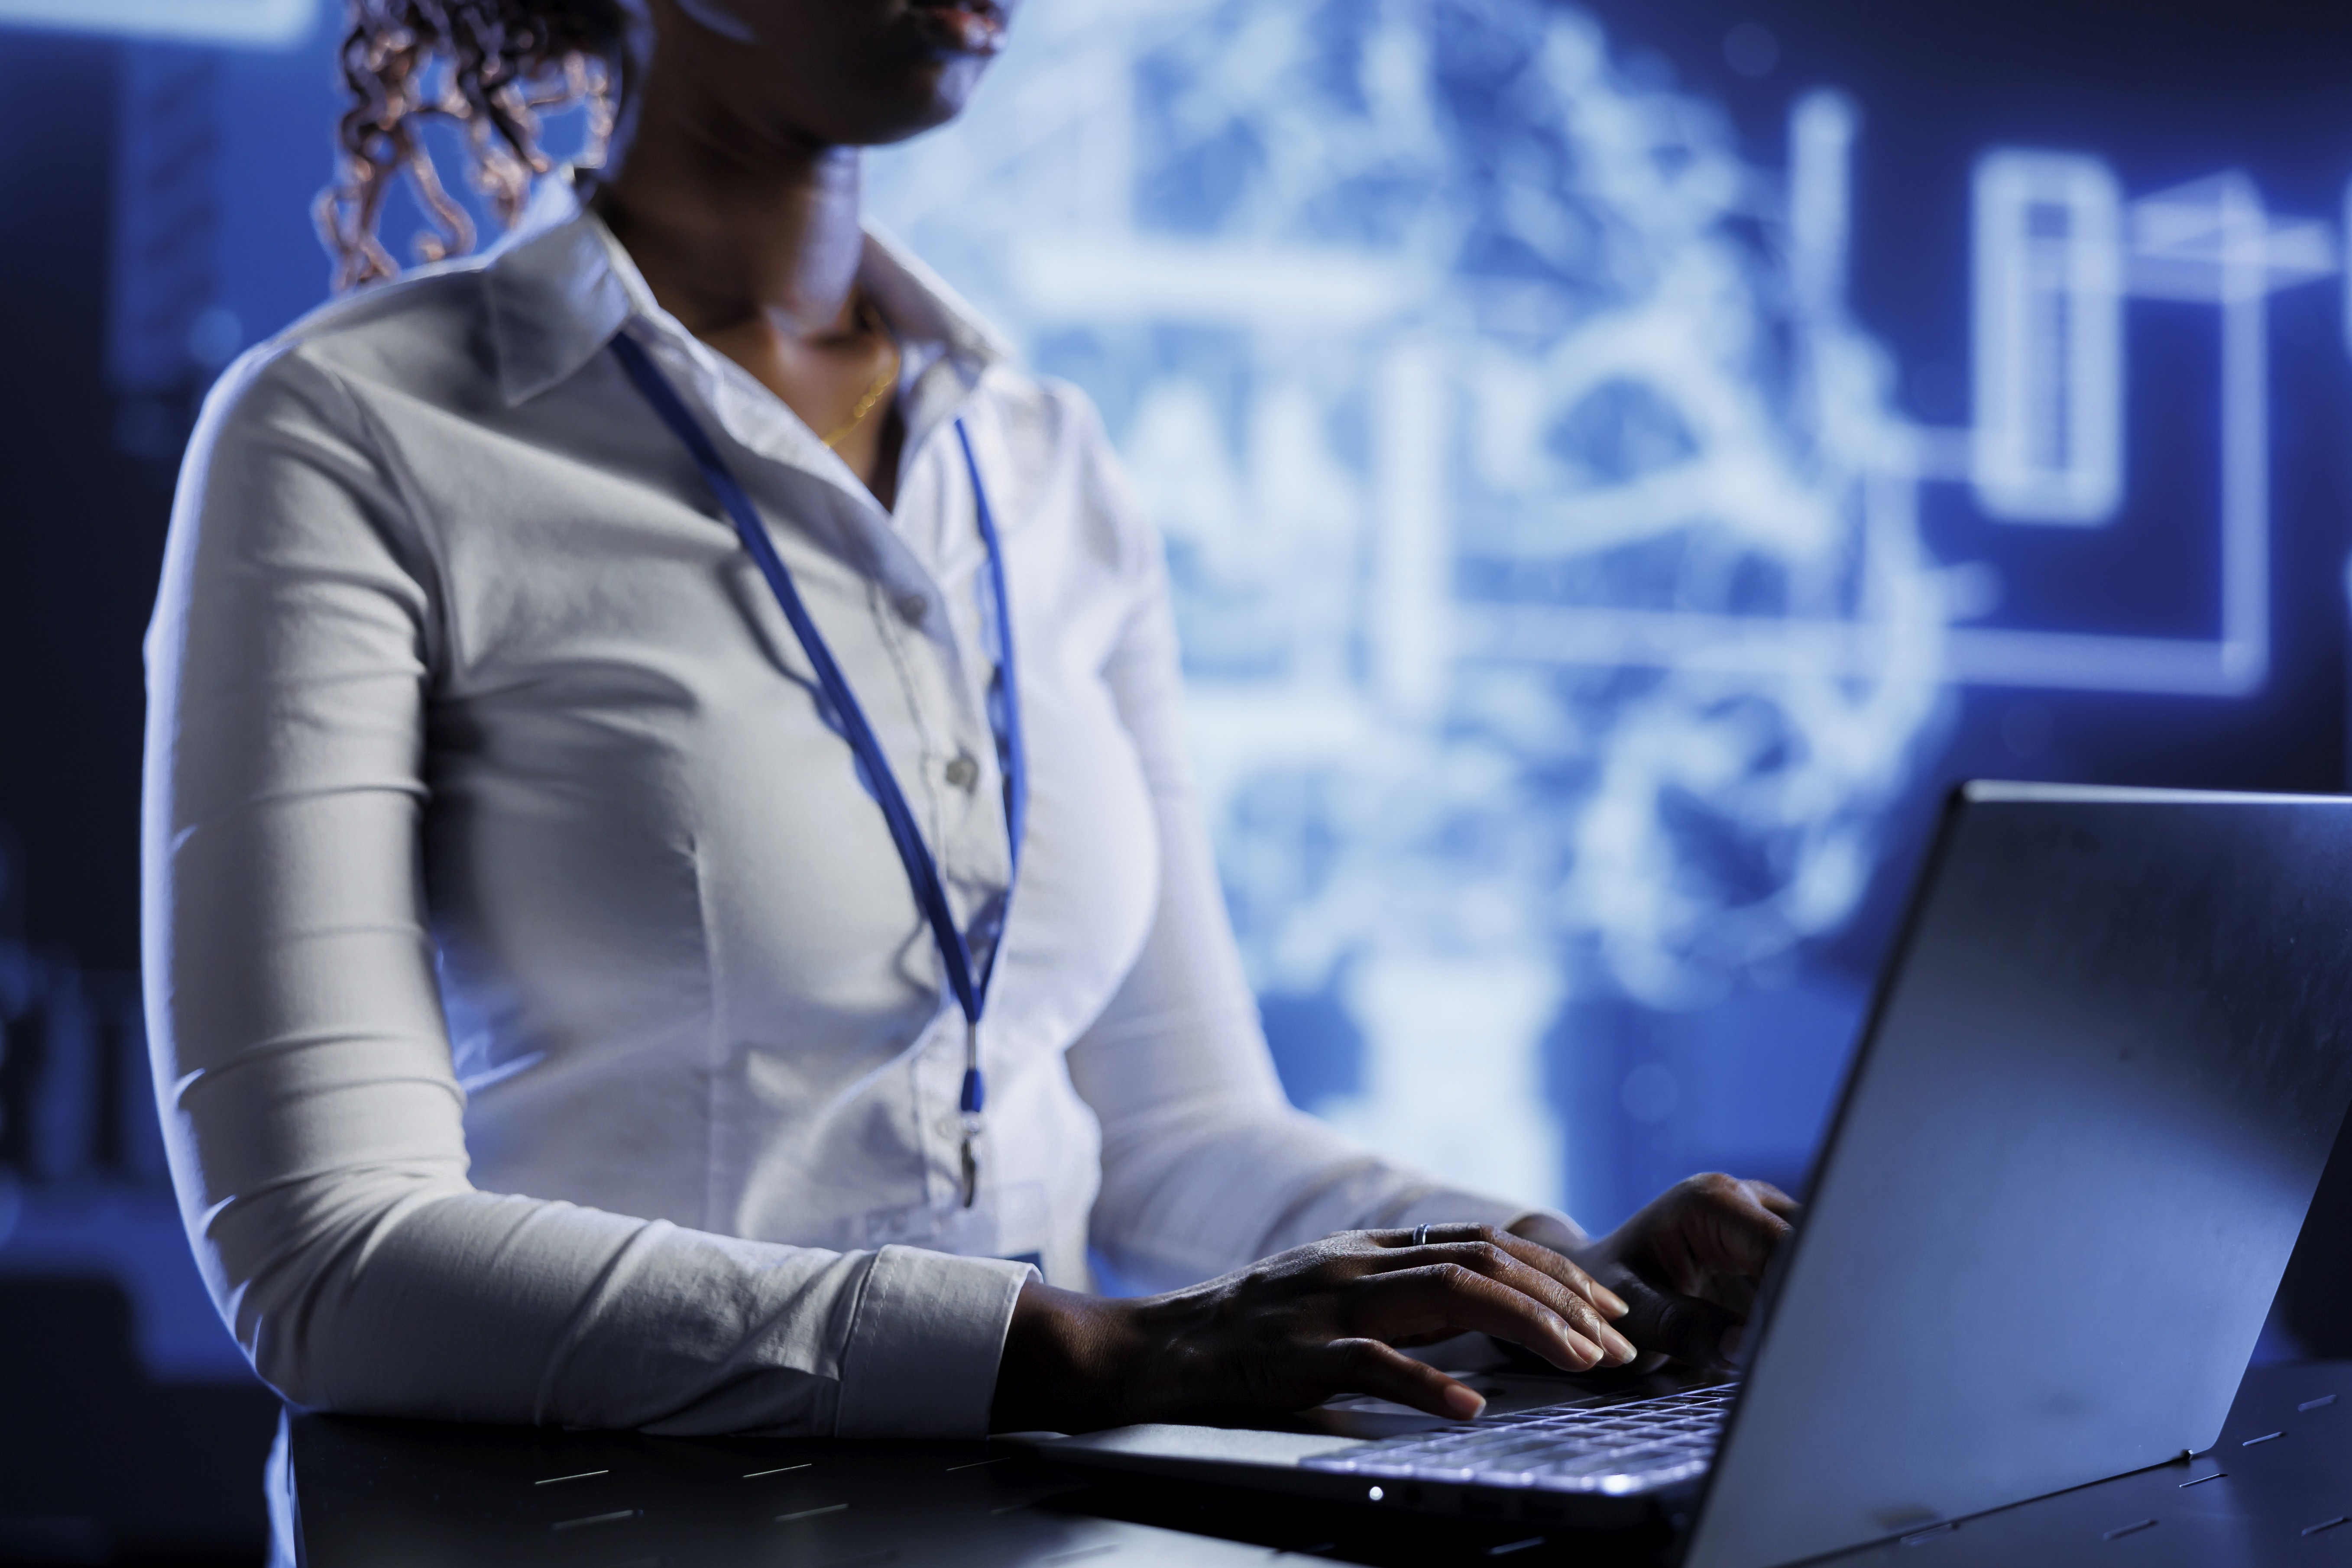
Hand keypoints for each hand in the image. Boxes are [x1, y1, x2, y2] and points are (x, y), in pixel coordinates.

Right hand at [989, 1224, 1639, 1432]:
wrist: (1149, 1347)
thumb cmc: (1244, 1332)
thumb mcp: (1329, 1293)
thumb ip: (1394, 1291)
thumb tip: (1477, 1306)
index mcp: (1368, 1248)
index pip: (1484, 1243)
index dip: (1555, 1271)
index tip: (1608, 1309)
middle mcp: (1357, 1261)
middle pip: (1484, 1260)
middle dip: (1564, 1298)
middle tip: (1620, 1342)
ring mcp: (1328, 1303)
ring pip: (1448, 1297)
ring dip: (1526, 1327)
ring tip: (1581, 1361)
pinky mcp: (1297, 1354)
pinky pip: (1372, 1362)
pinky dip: (1426, 1383)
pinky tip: (1470, 1406)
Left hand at [1538, 1174, 1799, 1373]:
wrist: (1598, 1279)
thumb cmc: (1606, 1292)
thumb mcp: (1633, 1311)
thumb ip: (1683, 1327)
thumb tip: (1740, 1348)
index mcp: (1713, 1202)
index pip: (1783, 1247)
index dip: (1794, 1297)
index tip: (1792, 1345)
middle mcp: (1747, 1199)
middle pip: (1811, 1248)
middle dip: (1810, 1303)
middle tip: (1801, 1357)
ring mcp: (1766, 1218)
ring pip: (1816, 1262)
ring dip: (1807, 1308)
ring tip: (1791, 1356)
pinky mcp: (1774, 1245)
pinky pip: (1804, 1275)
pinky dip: (1799, 1311)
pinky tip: (1788, 1347)